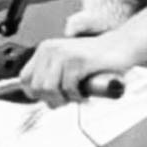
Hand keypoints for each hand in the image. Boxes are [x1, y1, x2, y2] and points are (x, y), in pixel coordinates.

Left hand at [20, 33, 135, 107]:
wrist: (121, 46)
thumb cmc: (97, 58)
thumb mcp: (68, 64)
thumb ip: (52, 76)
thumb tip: (40, 98)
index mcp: (46, 49)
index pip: (25, 78)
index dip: (35, 94)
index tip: (49, 98)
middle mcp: (52, 49)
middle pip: (37, 87)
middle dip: (52, 99)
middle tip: (67, 99)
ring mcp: (65, 54)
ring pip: (50, 89)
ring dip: (64, 99)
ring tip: (76, 96)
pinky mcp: (79, 61)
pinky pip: (69, 88)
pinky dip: (77, 96)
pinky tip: (85, 93)